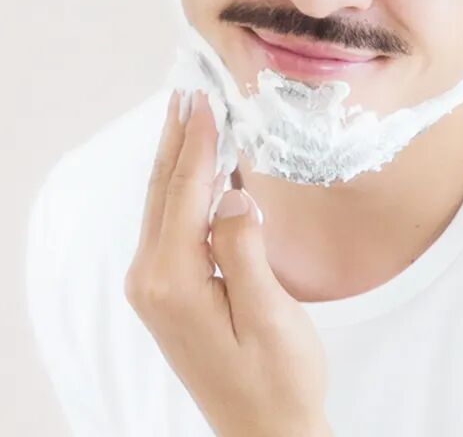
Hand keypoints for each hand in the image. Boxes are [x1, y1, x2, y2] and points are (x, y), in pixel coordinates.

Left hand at [124, 89, 331, 436]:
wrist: (265, 430)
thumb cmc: (278, 377)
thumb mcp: (268, 314)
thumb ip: (244, 248)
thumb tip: (231, 192)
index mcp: (174, 281)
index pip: (184, 194)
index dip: (198, 144)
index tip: (206, 99)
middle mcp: (153, 281)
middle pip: (162, 193)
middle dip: (176, 140)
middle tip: (186, 92)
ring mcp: (157, 289)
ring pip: (161, 207)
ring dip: (176, 161)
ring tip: (187, 119)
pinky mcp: (169, 294)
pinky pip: (170, 227)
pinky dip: (182, 191)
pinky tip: (196, 174)